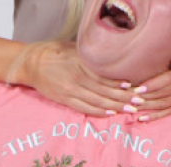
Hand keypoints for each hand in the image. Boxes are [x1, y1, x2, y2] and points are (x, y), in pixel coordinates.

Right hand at [16, 41, 134, 115]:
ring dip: (115, 107)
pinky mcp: (65, 100)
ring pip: (97, 102)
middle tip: (139, 102)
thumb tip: (113, 59)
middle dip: (123, 98)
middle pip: (105, 91)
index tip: (136, 87)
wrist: (31, 63)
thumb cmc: (55, 52)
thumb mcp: (74, 49)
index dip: (121, 83)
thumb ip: (91, 57)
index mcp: (81, 64)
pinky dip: (99, 112)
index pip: (106, 76)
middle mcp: (77, 79)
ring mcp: (70, 91)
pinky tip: (110, 113)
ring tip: (130, 110)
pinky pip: (84, 108)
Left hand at [131, 66, 170, 121]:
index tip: (137, 88)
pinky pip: (166, 113)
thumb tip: (144, 69)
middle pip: (160, 94)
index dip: (150, 85)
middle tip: (128, 99)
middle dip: (143, 97)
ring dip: (145, 107)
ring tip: (131, 108)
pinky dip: (154, 116)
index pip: (164, 80)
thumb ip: (165, 70)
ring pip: (161, 104)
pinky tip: (142, 118)